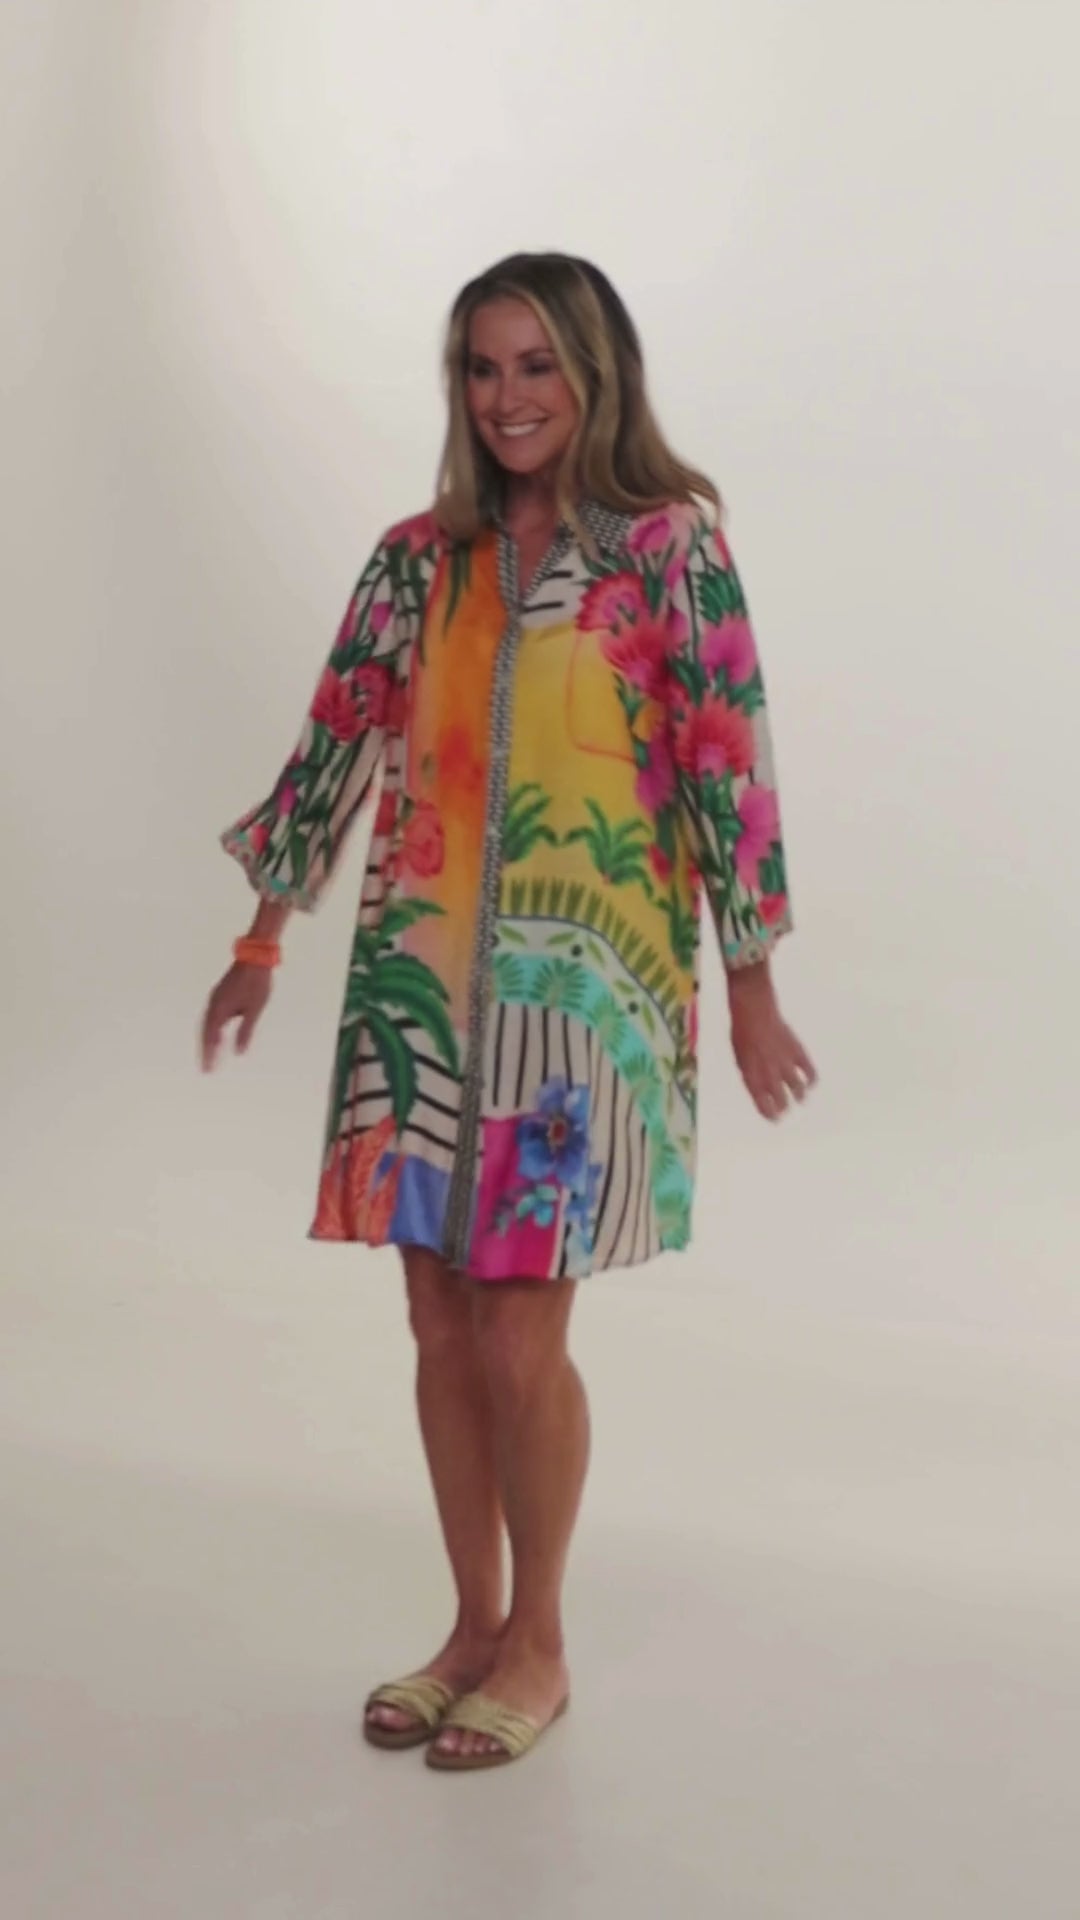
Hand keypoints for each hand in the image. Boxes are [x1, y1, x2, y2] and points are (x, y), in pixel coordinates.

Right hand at [200, 963, 273, 1071]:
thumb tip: (238, 1052)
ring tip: (208, 1055)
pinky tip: (216, 1035)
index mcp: (219, 1010)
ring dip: (206, 1040)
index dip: (209, 1056)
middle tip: (205, 1068)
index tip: (208, 1071)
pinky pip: (211, 1016)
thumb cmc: (256, 983)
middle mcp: (213, 1005)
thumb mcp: (254, 1010)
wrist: (255, 956)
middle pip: (204, 1033)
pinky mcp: (220, 994)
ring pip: (206, 1024)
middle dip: (205, 1051)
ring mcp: (215, 998)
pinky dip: (211, 1029)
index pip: (211, 1039)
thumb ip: (245, 1031)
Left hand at [727, 965, 816, 1121]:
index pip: (762, 1103)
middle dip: (784, 1107)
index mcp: (751, 1075)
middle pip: (782, 1100)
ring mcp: (784, 1062)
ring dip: (799, 1096)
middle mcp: (769, 1072)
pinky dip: (812, 1080)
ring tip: (800, 1098)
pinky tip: (810, 1082)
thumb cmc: (742, 1032)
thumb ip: (751, 1074)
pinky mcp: (797, 1051)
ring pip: (798, 1089)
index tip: (774, 1118)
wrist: (753, 1008)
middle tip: (785, 1109)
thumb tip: (761, 1088)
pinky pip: (809, 1072)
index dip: (769, 1113)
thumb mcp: (740, 1057)